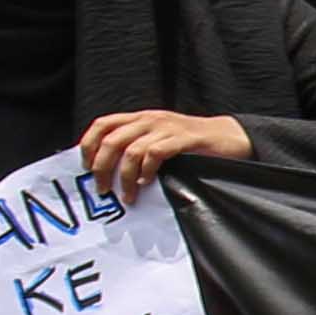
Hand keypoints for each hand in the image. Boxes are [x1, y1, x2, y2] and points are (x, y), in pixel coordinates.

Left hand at [75, 108, 248, 199]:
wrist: (229, 136)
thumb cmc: (192, 143)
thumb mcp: (159, 137)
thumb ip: (137, 146)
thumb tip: (108, 169)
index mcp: (140, 118)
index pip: (103, 124)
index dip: (89, 144)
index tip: (86, 167)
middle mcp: (149, 119)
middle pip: (112, 140)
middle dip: (102, 167)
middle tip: (103, 189)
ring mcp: (166, 128)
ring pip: (131, 150)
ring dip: (124, 177)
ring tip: (128, 196)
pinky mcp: (183, 139)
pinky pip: (155, 154)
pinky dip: (146, 171)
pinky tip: (147, 182)